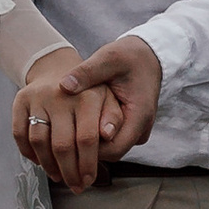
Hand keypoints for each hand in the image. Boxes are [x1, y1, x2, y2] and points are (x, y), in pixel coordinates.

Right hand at [12, 49, 124, 193]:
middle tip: (75, 186)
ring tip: (59, 177)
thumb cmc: (88, 92)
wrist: (57, 68)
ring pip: (39, 142)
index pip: (87, 138)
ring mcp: (38, 98)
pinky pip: (20, 134)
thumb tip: (109, 137)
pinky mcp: (21, 100)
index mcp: (87, 96)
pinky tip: (41, 163)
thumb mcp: (109, 99)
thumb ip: (114, 119)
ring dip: (49, 166)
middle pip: (62, 145)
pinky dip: (28, 153)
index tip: (89, 180)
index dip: (87, 164)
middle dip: (70, 172)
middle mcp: (61, 95)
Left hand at [68, 35, 161, 164]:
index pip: (114, 149)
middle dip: (87, 149)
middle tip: (61, 136)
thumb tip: (63, 85)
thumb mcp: (108, 58)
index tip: (67, 136)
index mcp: (139, 115)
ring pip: (111, 148)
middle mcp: (141, 128)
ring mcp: (137, 130)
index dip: (89, 149)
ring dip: (91, 143)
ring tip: (68, 129)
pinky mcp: (131, 128)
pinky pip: (113, 140)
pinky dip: (97, 136)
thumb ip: (87, 72)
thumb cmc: (129, 56)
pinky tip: (79, 124)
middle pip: (111, 153)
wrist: (148, 55)